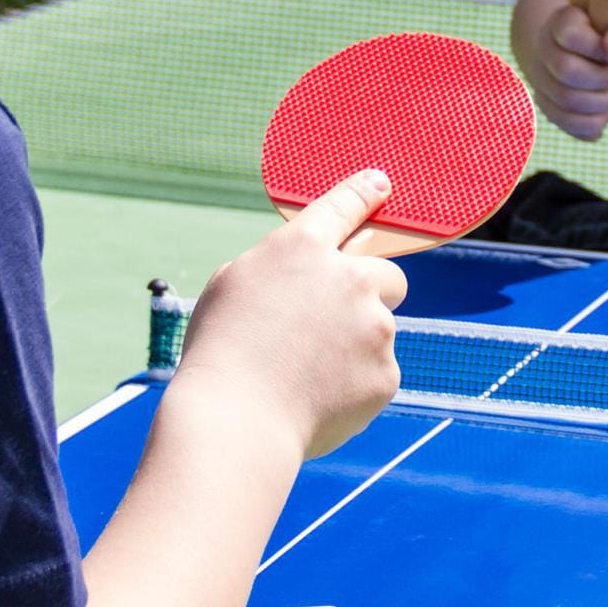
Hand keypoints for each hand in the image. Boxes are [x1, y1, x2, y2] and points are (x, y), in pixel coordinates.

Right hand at [174, 169, 408, 458]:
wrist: (237, 420)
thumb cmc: (221, 353)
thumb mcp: (232, 287)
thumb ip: (279, 269)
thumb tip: (307, 276)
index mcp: (303, 248)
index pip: (345, 206)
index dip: (364, 193)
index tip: (381, 185)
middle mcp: (350, 279)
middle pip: (386, 275)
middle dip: (369, 294)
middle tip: (333, 323)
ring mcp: (375, 327)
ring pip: (377, 331)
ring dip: (353, 346)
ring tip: (304, 374)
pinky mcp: (386, 373)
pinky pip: (375, 373)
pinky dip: (353, 385)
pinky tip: (315, 398)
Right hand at [515, 0, 607, 141]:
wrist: (590, 52)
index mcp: (561, 22)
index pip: (570, 36)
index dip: (598, 49)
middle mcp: (543, 49)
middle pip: (566, 71)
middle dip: (602, 80)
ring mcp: (540, 78)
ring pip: (564, 102)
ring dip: (599, 104)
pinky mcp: (546, 103)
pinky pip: (563, 123)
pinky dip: (590, 126)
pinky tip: (605, 115)